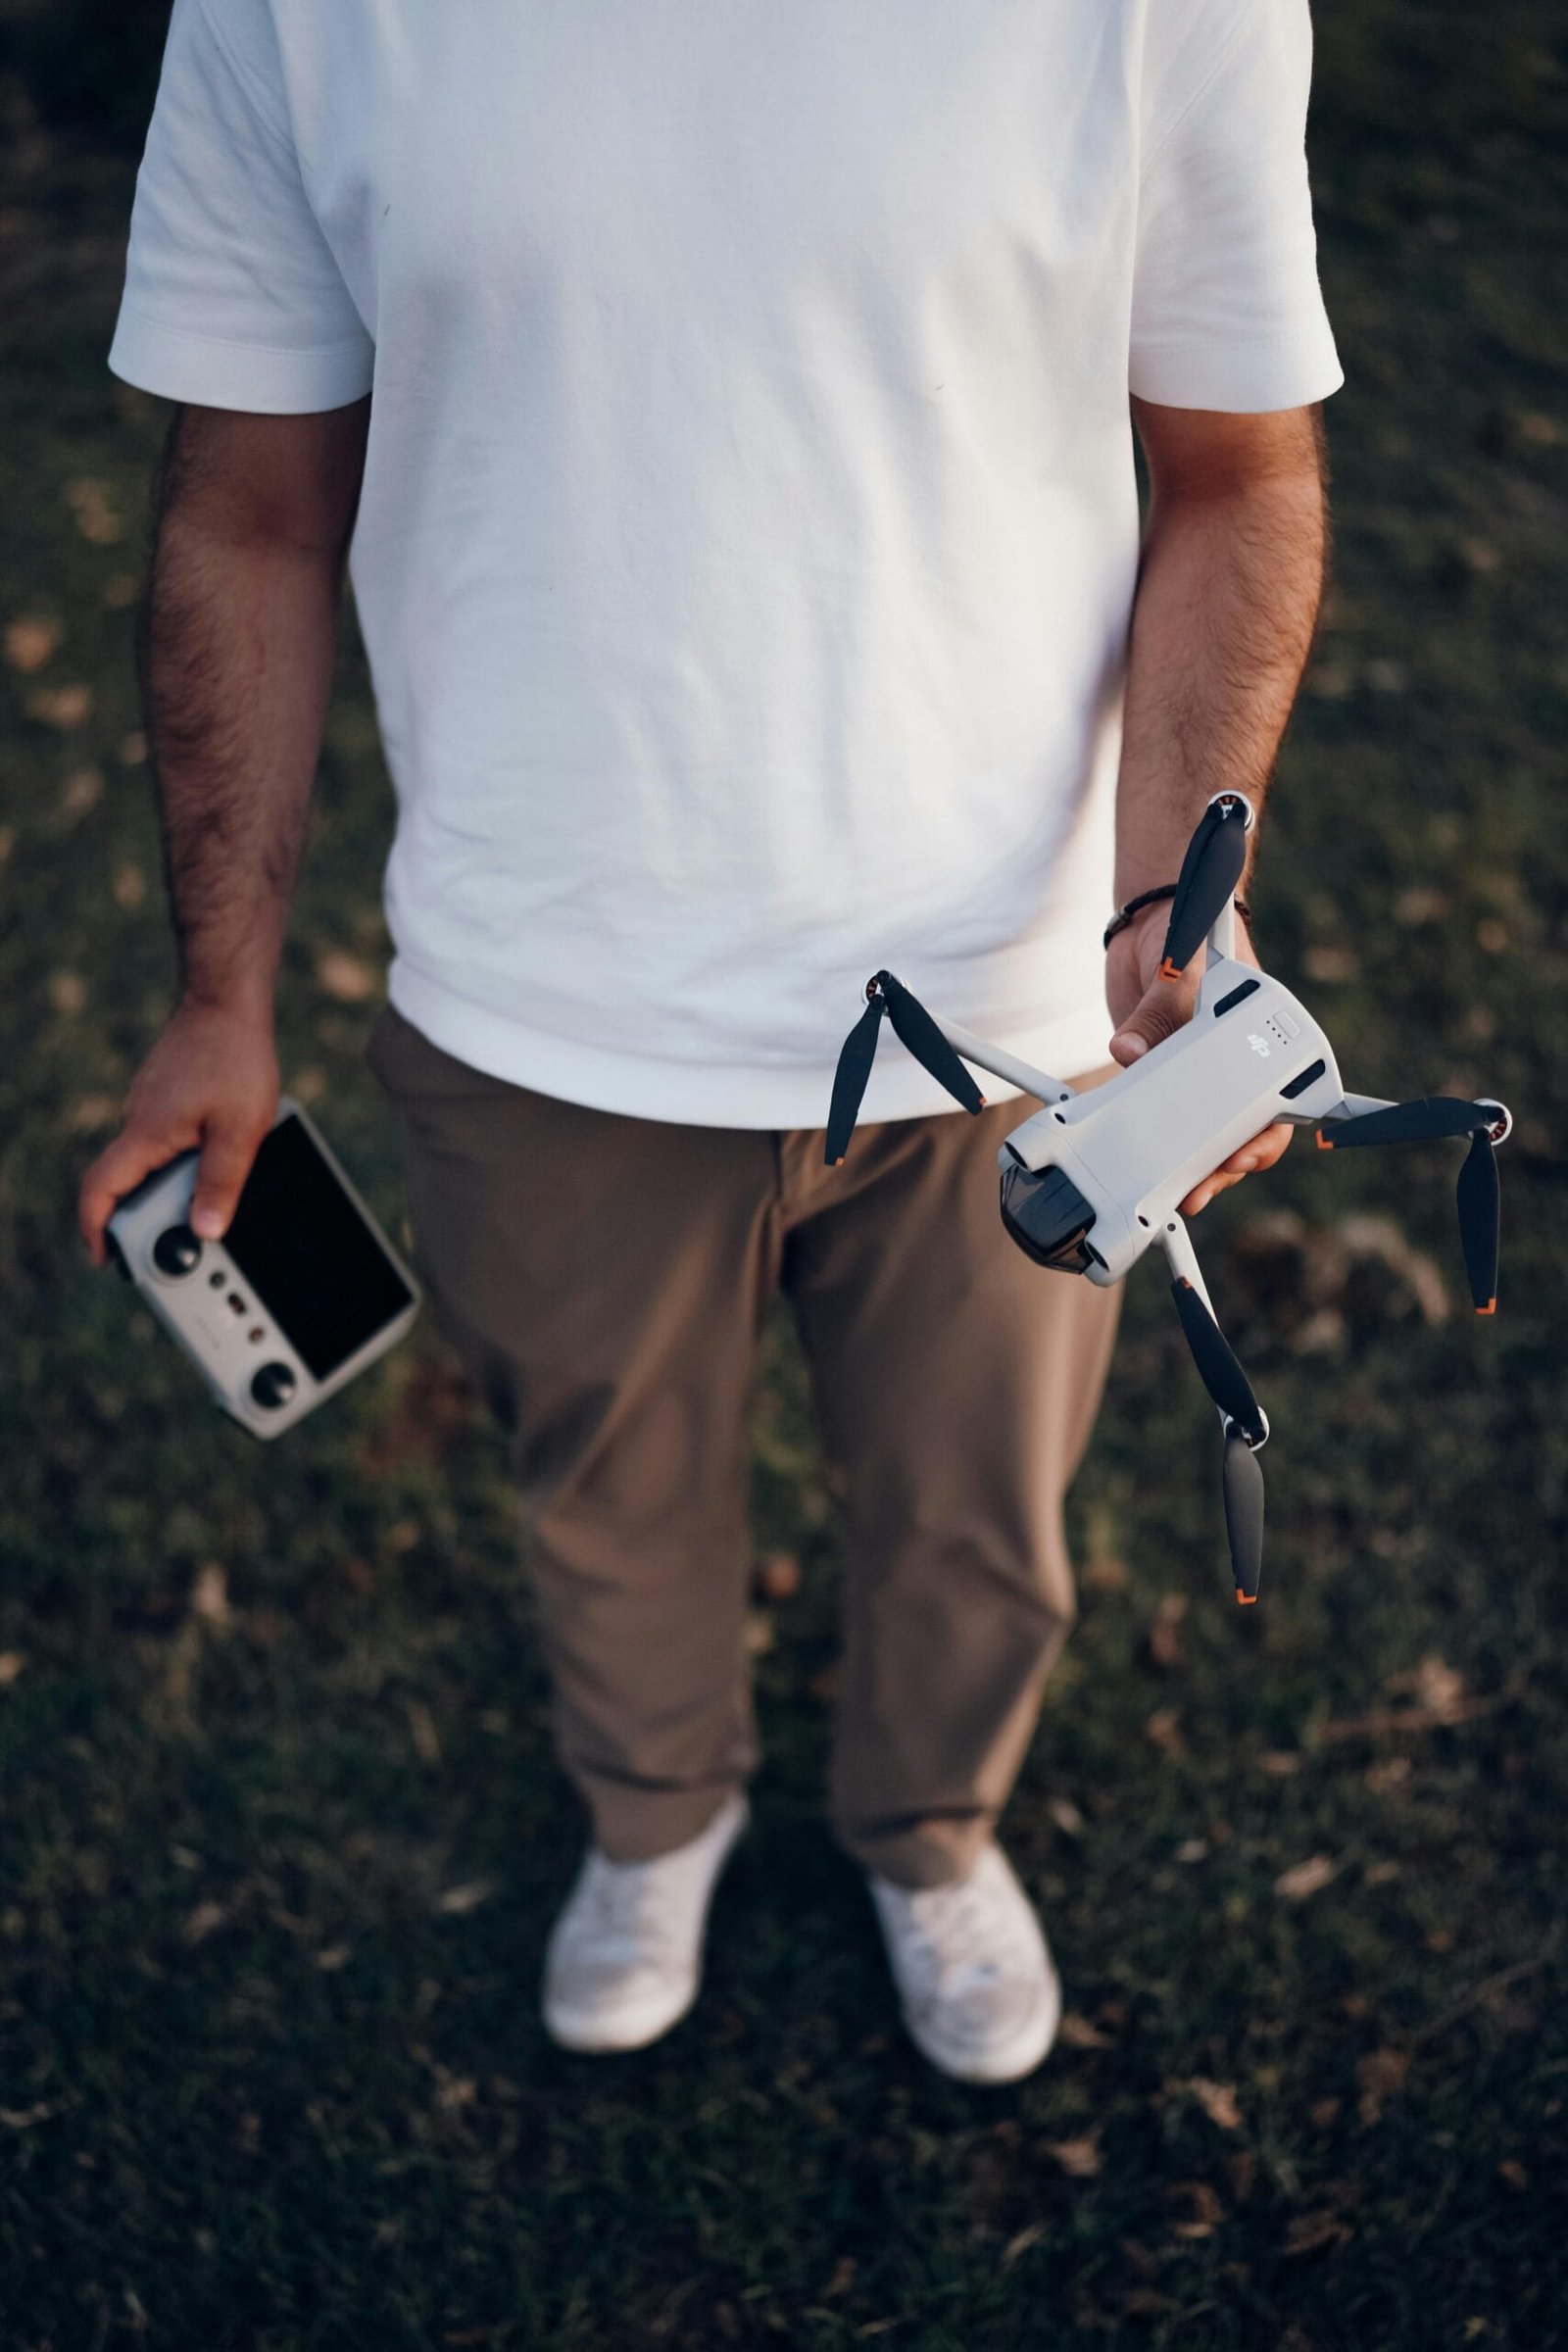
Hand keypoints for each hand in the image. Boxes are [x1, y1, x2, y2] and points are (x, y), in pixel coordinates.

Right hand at [78, 999, 279, 1266]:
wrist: (227, 1003)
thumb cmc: (234, 1058)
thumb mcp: (240, 1130)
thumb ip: (222, 1182)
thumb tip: (206, 1229)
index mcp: (146, 1134)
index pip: (101, 1190)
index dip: (95, 1229)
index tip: (106, 1257)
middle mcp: (137, 1121)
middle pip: (126, 1183)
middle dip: (147, 1219)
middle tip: (179, 1242)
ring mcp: (150, 1106)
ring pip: (149, 1162)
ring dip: (170, 1189)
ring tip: (208, 1204)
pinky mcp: (165, 1096)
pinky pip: (164, 1140)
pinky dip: (180, 1160)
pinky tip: (215, 1159)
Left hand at [1105, 904, 1290, 1216]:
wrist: (1148, 927)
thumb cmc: (1181, 936)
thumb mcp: (1176, 968)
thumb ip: (1157, 1009)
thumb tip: (1128, 1051)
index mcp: (1259, 1034)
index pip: (1278, 1094)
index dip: (1265, 1133)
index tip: (1244, 1153)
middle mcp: (1236, 1061)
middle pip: (1246, 1127)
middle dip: (1227, 1163)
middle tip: (1203, 1185)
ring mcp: (1201, 1075)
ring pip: (1208, 1135)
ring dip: (1197, 1166)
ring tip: (1180, 1194)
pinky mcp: (1164, 1081)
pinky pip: (1167, 1122)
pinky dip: (1159, 1148)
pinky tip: (1150, 1172)